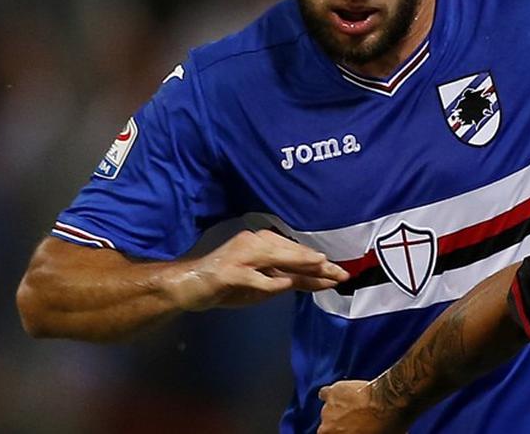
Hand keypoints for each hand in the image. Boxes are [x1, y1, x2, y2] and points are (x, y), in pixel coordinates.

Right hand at [167, 230, 348, 310]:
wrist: (189, 285)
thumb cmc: (227, 283)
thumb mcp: (263, 284)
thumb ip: (289, 280)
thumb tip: (320, 281)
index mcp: (263, 243)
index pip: (296, 253)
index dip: (319, 263)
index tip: (339, 272)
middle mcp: (254, 243)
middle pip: (291, 253)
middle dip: (317, 264)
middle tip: (340, 273)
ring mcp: (240, 256)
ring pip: (275, 257)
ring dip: (299, 263)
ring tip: (321, 267)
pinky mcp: (228, 272)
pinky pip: (253, 276)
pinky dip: (268, 281)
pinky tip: (284, 285)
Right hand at [318, 380, 398, 433]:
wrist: (389, 405)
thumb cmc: (384, 427)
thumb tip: (359, 431)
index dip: (344, 433)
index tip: (351, 431)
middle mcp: (326, 429)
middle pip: (329, 427)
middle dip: (340, 425)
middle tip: (356, 420)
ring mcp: (327, 411)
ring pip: (328, 411)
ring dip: (338, 409)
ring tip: (355, 405)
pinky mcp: (331, 393)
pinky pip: (325, 393)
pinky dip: (332, 394)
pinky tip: (341, 394)